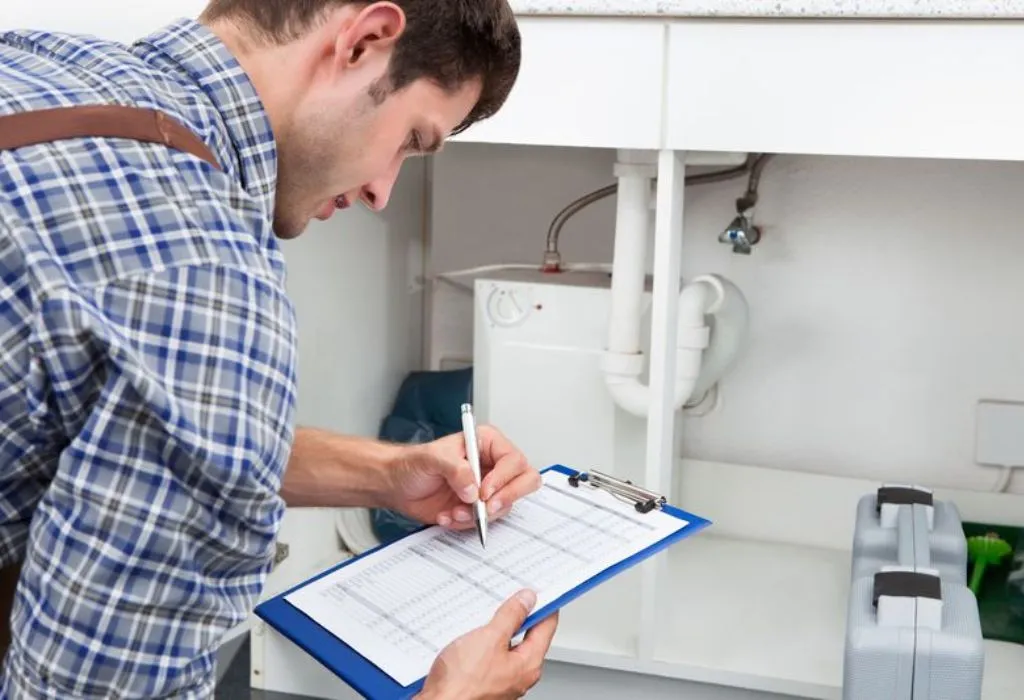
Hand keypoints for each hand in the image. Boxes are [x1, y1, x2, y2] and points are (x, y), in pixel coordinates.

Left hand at [385, 425, 539, 528]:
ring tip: (453, 511)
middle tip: (486, 507)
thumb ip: (455, 469)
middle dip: (507, 497)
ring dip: (479, 514)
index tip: (484, 491)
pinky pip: (486, 521)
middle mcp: (492, 465)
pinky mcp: (478, 508)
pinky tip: (447, 515)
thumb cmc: (412, 464)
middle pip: (525, 480)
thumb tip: (474, 488)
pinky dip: (466, 523)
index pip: (513, 460)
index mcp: (486, 443)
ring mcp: (487, 488)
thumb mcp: (431, 458)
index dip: (504, 478)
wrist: (396, 486)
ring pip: (506, 505)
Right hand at [417, 589, 558, 699]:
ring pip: (506, 647)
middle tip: (509, 597)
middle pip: (528, 637)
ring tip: (484, 617)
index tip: (537, 591)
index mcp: (528, 664)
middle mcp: (519, 676)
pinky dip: (484, 643)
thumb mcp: (490, 638)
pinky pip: (490, 657)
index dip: (544, 605)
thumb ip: (511, 616)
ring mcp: (501, 681)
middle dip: (519, 616)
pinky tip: (470, 637)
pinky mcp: (483, 682)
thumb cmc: (462, 683)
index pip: (546, 627)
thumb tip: (527, 600)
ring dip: (497, 630)